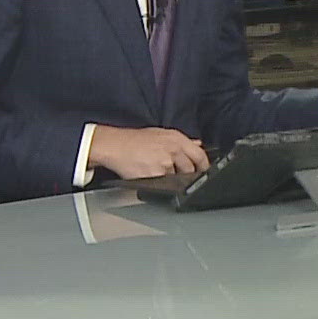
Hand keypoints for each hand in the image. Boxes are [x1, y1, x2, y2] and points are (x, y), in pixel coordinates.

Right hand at [89, 125, 209, 178]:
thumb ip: (181, 141)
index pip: (200, 155)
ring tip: (156, 172)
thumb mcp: (160, 134)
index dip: (204, 166)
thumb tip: (198, 144)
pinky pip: (163, 185)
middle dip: (187, 175)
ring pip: (177, 179)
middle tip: (177, 175)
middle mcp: (173, 149)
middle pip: (190, 170)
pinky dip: (159, 184)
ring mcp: (165, 163)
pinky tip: (150, 176)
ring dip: (171, 180)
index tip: (204, 172)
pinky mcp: (155, 175)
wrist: (113, 145)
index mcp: (177, 138)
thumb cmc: (133, 140)